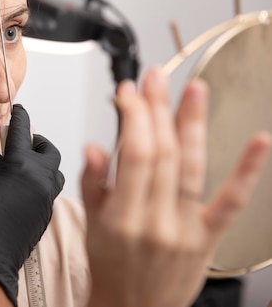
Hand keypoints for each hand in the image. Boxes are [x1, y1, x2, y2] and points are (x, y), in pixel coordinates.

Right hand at [0, 104, 63, 306]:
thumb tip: (1, 163)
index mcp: (19, 167)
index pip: (23, 132)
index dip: (20, 117)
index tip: (19, 111)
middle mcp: (39, 180)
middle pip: (49, 150)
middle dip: (37, 143)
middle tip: (23, 143)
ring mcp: (46, 198)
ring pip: (55, 172)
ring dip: (43, 165)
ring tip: (25, 168)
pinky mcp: (46, 214)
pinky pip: (49, 191)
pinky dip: (40, 184)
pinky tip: (23, 190)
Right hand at [82, 67, 270, 306]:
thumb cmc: (112, 267)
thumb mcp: (90, 226)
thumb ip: (92, 183)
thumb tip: (95, 147)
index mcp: (121, 217)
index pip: (132, 154)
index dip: (132, 116)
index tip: (128, 92)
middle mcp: (155, 221)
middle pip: (161, 153)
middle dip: (157, 108)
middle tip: (155, 77)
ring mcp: (185, 229)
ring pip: (191, 167)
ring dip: (192, 123)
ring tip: (194, 88)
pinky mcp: (209, 238)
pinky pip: (230, 202)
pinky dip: (246, 171)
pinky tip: (258, 143)